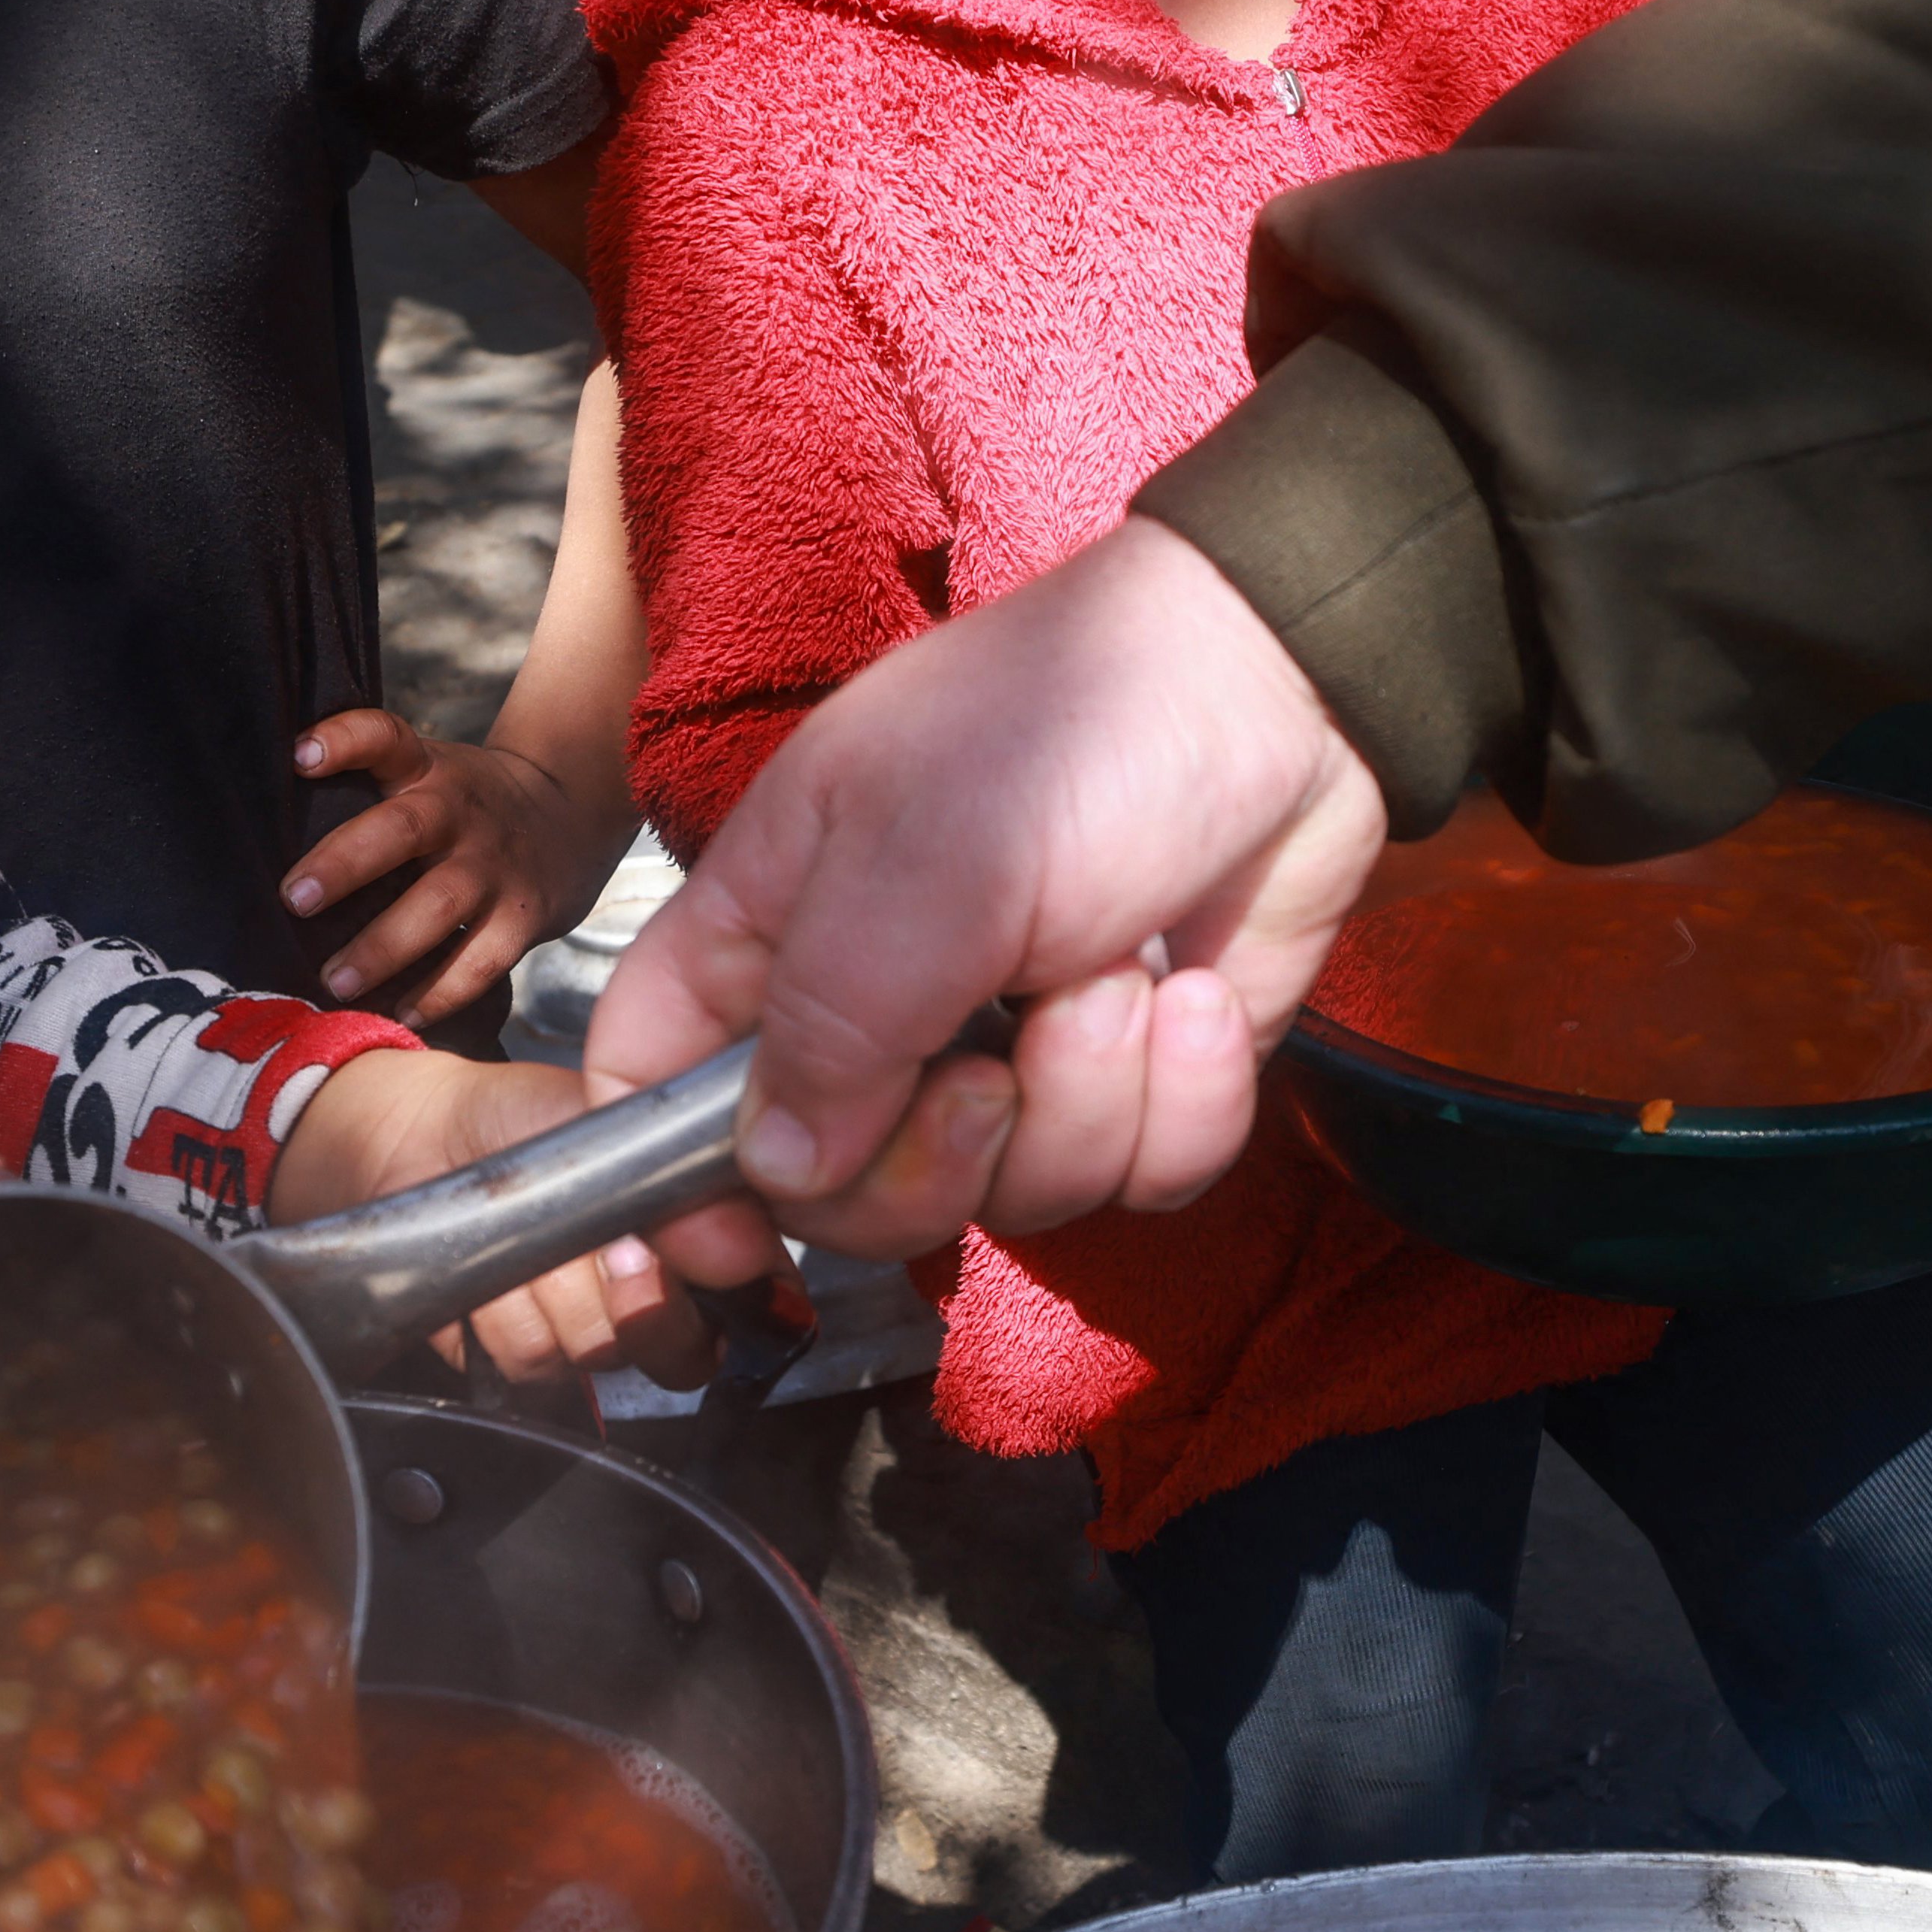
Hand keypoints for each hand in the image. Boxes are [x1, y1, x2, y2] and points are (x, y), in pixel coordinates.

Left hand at [283, 709, 627, 1022]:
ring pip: (438, 905)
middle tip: (295, 900)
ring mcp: (494, 867)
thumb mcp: (430, 772)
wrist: (571, 815)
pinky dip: (440, 993)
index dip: (344, 740)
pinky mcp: (522, 917)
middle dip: (346, 864)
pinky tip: (400, 1014)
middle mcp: (459, 813)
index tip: (299, 757)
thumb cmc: (465, 807)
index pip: (385, 737)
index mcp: (428, 770)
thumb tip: (263, 839)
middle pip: (403, 829)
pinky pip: (479, 961)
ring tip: (335, 981)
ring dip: (383, 947)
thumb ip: (369, 790)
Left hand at [289, 1049, 775, 1382]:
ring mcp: (593, 1339)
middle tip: (595, 1238)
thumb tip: (715, 1226)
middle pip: (682, 1350)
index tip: (656, 1244)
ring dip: (548, 1291)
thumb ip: (666, 1165)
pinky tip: (490, 1267)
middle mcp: (661, 1300)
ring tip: (527, 1234)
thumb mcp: (608, 1112)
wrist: (426, 1140)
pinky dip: (495, 1311)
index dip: (723, 1287)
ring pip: (595, 1352)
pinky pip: (526, 1363)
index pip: (760, 1298)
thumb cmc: (525, 1115)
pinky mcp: (525, 1364)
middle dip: (628, 1293)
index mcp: (705, 1234)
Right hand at [589, 515, 1386, 1261]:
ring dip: (1086, 1103)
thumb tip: (773, 1172)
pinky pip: (1137, 1178)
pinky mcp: (1133, 1078)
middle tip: (997, 1066)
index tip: (734, 1245)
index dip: (666, 1183)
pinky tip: (1202, 997)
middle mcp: (876, 1008)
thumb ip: (831, 1025)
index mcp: (775, 930)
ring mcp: (1008, 1051)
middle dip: (934, 1165)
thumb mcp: (926, 862)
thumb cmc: (1074, 727)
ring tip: (1123, 977)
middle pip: (839, 1193)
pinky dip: (1185, 1102)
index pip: (647, 1081)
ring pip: (1007, 1198)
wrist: (1284, 686)